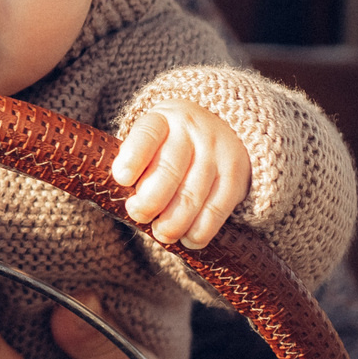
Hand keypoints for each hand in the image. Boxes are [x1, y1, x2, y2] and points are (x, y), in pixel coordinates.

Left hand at [110, 100, 249, 247]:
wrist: (225, 127)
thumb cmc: (172, 143)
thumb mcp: (153, 138)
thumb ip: (137, 162)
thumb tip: (123, 201)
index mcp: (164, 119)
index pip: (146, 135)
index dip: (132, 158)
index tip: (121, 179)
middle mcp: (193, 132)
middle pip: (169, 170)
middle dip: (149, 201)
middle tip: (138, 214)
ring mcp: (217, 154)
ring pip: (192, 195)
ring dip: (173, 223)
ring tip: (161, 233)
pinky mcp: (236, 178)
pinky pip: (217, 210)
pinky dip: (200, 231)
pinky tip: (188, 239)